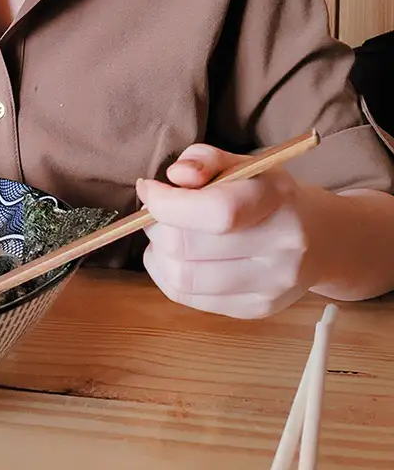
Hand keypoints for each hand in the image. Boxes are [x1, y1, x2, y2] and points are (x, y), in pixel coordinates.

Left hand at [136, 144, 328, 318]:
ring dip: (158, 254)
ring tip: (164, 235)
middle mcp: (281, 247)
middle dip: (157, 227)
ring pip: (183, 278)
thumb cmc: (269, 195)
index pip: (217, 211)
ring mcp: (271, 285)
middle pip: (190, 247)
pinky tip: (177, 257)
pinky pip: (189, 298)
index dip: (168, 203)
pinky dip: (168, 275)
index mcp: (278, 200)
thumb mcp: (244, 163)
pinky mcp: (257, 309)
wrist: (320, 238)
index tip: (149, 189)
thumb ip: (205, 159)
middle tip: (154, 213)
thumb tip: (176, 176)